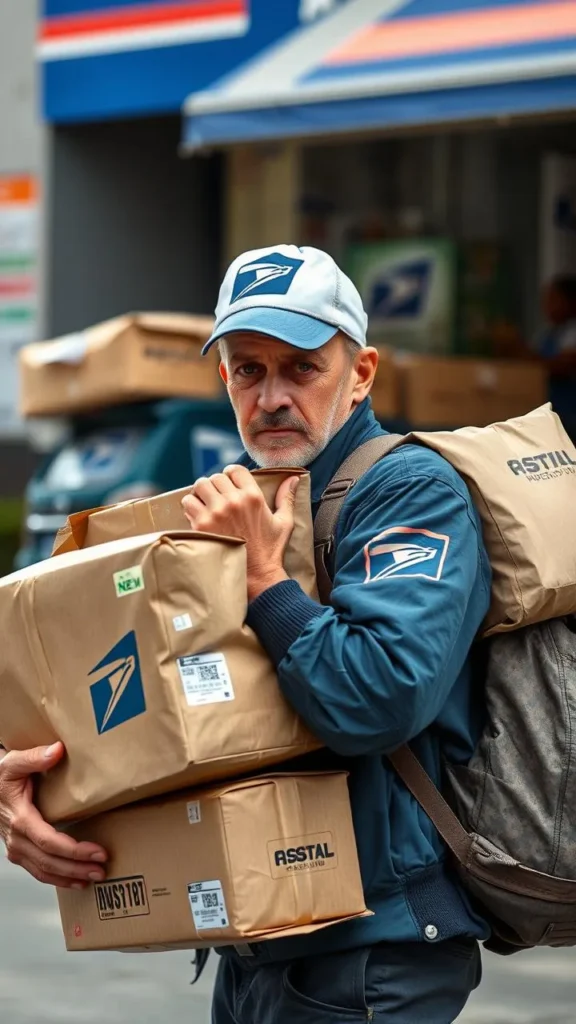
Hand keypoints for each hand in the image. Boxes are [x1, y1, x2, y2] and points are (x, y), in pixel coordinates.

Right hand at [0, 742, 107, 888]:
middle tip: (102, 868)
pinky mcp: (20, 852)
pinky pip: (38, 871)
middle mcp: (17, 839)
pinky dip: (57, 879)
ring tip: (94, 876)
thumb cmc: (2, 776)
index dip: (74, 850)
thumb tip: (56, 750)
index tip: (97, 851)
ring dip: (70, 877)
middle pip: (49, 861)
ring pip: (44, 871)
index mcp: (20, 819)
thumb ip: (35, 756)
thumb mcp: (14, 761)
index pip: (49, 842)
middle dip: (77, 867)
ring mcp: (16, 848)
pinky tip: (75, 880)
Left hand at [182, 465, 298, 600]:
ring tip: (206, 503)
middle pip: (216, 477)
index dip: (231, 475)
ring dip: (201, 493)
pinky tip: (198, 515)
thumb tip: (294, 478)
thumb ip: (287, 498)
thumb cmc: (270, 550)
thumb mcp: (284, 522)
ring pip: (200, 485)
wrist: (256, 576)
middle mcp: (234, 501)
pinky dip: (191, 506)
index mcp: (253, 497)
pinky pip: (188, 503)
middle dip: (216, 486)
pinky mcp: (202, 525)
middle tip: (218, 497)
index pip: (235, 469)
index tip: (229, 483)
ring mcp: (216, 512)